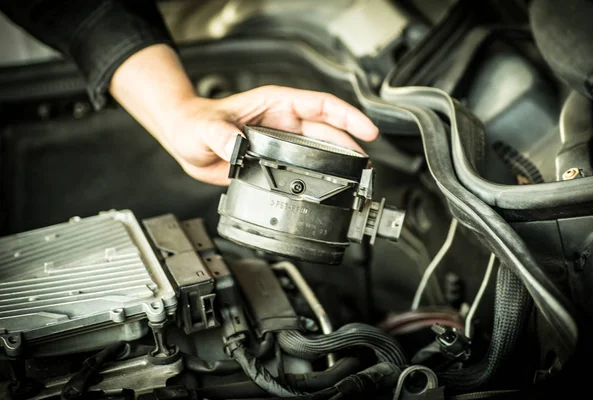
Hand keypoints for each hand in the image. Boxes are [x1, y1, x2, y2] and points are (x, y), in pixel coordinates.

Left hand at [166, 86, 378, 184]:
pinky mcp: (276, 160)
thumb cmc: (195, 123)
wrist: (186, 140)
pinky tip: (329, 186)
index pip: (319, 106)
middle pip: (328, 130)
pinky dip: (321, 175)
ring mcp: (282, 142)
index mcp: (275, 104)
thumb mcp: (205, 127)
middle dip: (352, 144)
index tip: (366, 130)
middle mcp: (283, 122)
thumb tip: (236, 145)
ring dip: (341, 161)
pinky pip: (305, 167)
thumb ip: (221, 134)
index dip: (346, 117)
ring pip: (321, 150)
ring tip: (359, 177)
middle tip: (368, 164)